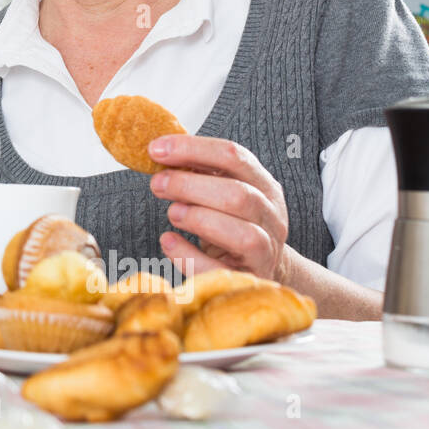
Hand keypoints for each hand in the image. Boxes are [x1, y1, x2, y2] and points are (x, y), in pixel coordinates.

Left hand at [147, 135, 290, 282]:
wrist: (260, 266)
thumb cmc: (233, 223)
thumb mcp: (224, 192)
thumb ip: (200, 173)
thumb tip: (160, 152)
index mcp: (264, 185)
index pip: (234, 156)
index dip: (193, 149)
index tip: (156, 149)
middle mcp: (271, 216)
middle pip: (238, 195)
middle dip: (190, 186)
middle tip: (157, 183)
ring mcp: (266, 251)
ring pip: (243, 234)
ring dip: (199, 219)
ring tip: (172, 212)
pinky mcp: (248, 279)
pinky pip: (220, 271)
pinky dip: (189, 256)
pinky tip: (168, 241)